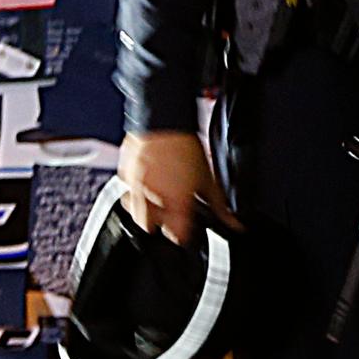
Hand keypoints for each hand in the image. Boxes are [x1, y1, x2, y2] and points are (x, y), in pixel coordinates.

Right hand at [120, 130, 209, 244]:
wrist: (165, 121)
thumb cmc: (186, 147)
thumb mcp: (209, 179)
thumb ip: (219, 206)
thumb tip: (233, 224)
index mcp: (175, 203)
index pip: (175, 236)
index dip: (182, 237)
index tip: (185, 232)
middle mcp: (152, 198)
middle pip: (150, 228)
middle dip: (159, 226)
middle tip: (171, 216)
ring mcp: (135, 187)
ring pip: (135, 214)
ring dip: (145, 213)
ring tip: (158, 202)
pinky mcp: (125, 175)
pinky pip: (127, 192)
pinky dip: (136, 193)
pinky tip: (148, 183)